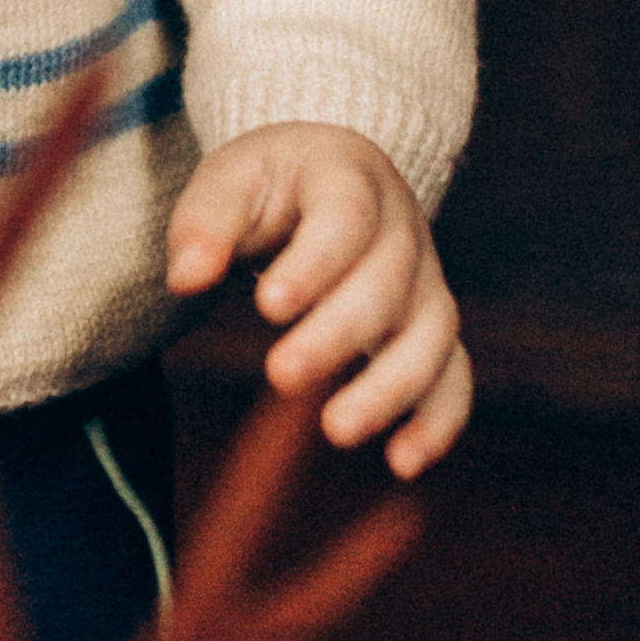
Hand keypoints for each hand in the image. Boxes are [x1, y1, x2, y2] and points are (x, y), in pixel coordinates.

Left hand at [165, 123, 471, 478]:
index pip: (347, 216)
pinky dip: (439, 419)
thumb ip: (204, 224)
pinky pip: (453, 374)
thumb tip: (186, 279)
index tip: (267, 305)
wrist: (324, 177)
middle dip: (338, 335)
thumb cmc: (268, 184)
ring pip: (431, 335)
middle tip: (281, 375)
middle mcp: (401, 228)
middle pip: (388, 285)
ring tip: (337, 430)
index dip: (316, 263)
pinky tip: (401, 463)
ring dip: (391, 388)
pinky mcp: (430, 327)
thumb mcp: (229, 179)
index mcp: (351, 177)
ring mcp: (425, 279)